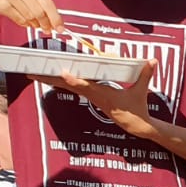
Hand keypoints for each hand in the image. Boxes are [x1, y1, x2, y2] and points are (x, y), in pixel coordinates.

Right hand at [0, 0, 62, 32]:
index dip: (56, 17)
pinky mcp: (1, 2)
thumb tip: (55, 21)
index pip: (48, 2)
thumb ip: (40, 3)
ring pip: (30, 16)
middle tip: (48, 29)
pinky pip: (19, 19)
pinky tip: (24, 21)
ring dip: (34, 24)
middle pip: (40, 10)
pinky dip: (24, 23)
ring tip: (34, 24)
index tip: (60, 27)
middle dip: (46, 23)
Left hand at [36, 59, 155, 134]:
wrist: (135, 125)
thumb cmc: (137, 109)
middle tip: (32, 73)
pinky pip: (72, 87)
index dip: (74, 80)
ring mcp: (90, 96)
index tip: (63, 74)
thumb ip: (145, 75)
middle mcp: (93, 95)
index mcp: (104, 94)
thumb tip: (153, 60)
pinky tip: (51, 77)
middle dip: (50, 79)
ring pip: (66, 86)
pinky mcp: (91, 96)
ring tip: (35, 73)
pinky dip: (60, 81)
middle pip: (67, 85)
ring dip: (51, 80)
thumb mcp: (141, 92)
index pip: (87, 86)